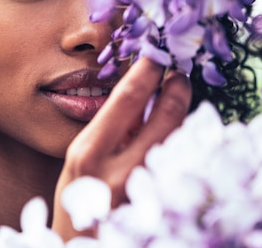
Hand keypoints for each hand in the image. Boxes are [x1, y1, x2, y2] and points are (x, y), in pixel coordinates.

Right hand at [51, 57, 191, 239]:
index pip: (127, 96)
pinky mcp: (168, 206)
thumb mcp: (79, 165)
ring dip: (185, 112)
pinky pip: (185, 162)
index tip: (157, 55)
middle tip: (180, 74)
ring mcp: (149, 192)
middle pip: (167, 113)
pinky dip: (185, 141)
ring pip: (182, 136)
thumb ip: (109, 131)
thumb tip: (143, 93)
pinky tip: (182, 133)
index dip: (148, 69)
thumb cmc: (76, 206)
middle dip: (179, 86)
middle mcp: (121, 172)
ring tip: (181, 98)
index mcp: (88, 154)